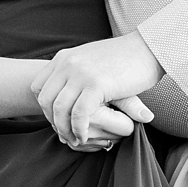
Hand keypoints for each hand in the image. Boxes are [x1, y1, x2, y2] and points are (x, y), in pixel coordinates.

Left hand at [31, 33, 163, 144]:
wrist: (149, 48)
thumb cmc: (125, 57)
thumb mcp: (91, 60)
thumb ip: (76, 73)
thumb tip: (67, 91)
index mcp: (64, 57)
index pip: (38, 87)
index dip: (45, 108)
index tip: (59, 119)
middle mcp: (68, 63)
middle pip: (45, 100)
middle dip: (53, 122)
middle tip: (65, 134)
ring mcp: (81, 73)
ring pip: (59, 109)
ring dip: (65, 130)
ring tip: (76, 139)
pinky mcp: (96, 85)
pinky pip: (79, 115)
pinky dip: (79, 129)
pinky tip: (85, 136)